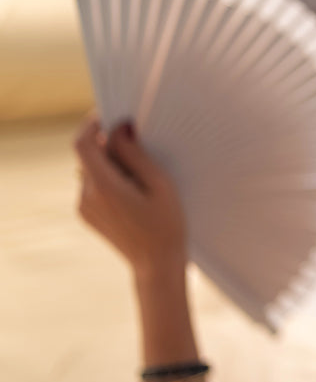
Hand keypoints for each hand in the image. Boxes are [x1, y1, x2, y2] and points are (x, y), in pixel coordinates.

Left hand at [74, 116, 186, 277]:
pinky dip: (108, 178)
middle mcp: (87, 196)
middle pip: (88, 156)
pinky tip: (133, 190)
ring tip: (140, 174)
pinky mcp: (87, 215)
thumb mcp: (159, 184)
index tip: (111, 116)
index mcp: (104, 187)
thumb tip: (120, 127)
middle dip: (108, 144)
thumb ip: (135, 154)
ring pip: (90, 170)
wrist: (157, 265)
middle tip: (137, 145)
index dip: (93, 124)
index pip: (83, 144)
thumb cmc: (167, 225)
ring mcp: (84, 207)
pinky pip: (92, 186)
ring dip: (109, 163)